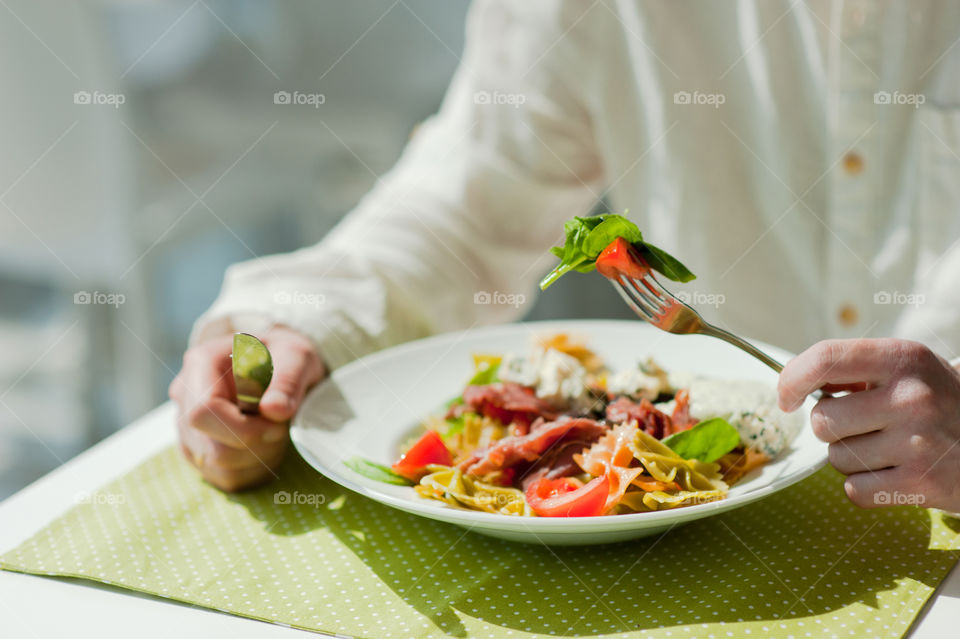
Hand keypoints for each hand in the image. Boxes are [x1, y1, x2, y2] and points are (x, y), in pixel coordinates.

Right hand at [169, 325, 325, 491]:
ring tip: (275, 431)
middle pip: (212, 448)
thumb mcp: (296, 357)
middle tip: (281, 425)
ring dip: (259, 458)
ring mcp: (188, 426)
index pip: (202, 413)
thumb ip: (287, 381)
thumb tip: (274, 411)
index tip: (276, 423)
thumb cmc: (285, 356)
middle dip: (257, 445)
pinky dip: (255, 469)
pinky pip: (225, 478)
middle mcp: (185, 397)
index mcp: (201, 364)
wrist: (280, 363)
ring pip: (219, 468)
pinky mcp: (199, 450)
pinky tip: (267, 445)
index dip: (242, 429)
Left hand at [778, 338, 959, 510]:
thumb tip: (793, 386)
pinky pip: (855, 490)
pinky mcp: (922, 484)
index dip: (791, 379)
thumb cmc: (936, 400)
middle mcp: (911, 397)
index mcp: (901, 359)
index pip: (824, 358)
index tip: (787, 398)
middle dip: (832, 427)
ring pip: (836, 457)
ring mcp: (917, 443)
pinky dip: (865, 487)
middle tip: (865, 425)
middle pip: (822, 420)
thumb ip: (852, 369)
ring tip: (888, 448)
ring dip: (851, 457)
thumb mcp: (905, 368)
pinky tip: (894, 472)